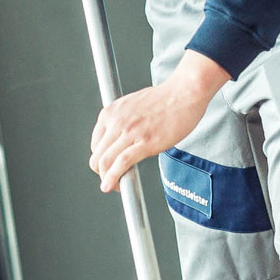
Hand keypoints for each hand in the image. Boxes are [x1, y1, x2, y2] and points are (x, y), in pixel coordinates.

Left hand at [89, 52, 230, 191]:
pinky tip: (113, 187)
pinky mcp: (145, 142)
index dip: (100, 161)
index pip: (96, 144)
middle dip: (101, 173)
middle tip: (110, 181)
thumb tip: (122, 140)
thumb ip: (123, 121)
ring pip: (106, 162)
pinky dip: (113, 178)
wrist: (184, 93)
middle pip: (97, 156)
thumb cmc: (165, 98)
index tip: (107, 168)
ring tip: (111, 187)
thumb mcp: (133, 105)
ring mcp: (130, 132)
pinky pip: (122, 163)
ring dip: (106, 179)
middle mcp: (116, 122)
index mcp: (111, 113)